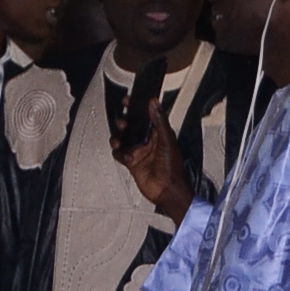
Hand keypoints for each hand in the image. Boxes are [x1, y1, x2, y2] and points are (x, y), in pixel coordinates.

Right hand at [112, 98, 192, 224]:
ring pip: (123, 139)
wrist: (166, 189)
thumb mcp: (166, 140)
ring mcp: (139, 152)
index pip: (146, 116)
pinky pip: (120, 154)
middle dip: (125, 122)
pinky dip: (118, 152)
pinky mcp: (132, 163)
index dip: (137, 108)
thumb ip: (159, 120)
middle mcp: (148, 141)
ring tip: (118, 139)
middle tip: (123, 122)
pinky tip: (120, 151)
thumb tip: (154, 102)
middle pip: (132, 127)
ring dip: (118, 137)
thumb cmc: (172, 166)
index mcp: (159, 134)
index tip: (129, 101)